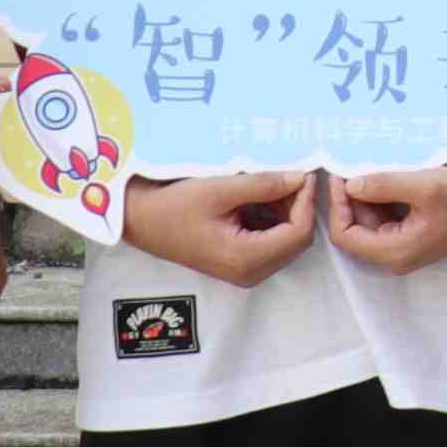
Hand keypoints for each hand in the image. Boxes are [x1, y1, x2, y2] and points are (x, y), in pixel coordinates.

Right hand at [115, 168, 324, 287]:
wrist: (140, 220)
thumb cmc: (175, 205)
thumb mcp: (220, 189)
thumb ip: (264, 184)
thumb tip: (301, 178)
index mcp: (246, 259)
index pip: (298, 233)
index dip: (306, 202)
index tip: (304, 173)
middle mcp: (250, 272)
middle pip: (296, 240)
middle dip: (299, 206)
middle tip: (292, 175)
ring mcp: (245, 270)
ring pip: (286, 240)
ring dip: (287, 210)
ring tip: (275, 181)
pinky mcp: (240, 262)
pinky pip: (271, 241)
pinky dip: (273, 217)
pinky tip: (261, 195)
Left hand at [327, 163, 446, 275]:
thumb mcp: (425, 185)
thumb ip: (382, 185)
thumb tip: (349, 184)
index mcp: (395, 252)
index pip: (344, 235)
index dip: (336, 205)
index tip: (341, 175)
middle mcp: (398, 255)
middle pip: (356, 227)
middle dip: (352, 196)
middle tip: (354, 163)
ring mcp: (408, 245)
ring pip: (370, 219)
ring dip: (368, 193)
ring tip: (373, 164)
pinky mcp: (417, 233)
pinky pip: (388, 216)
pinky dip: (383, 195)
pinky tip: (391, 173)